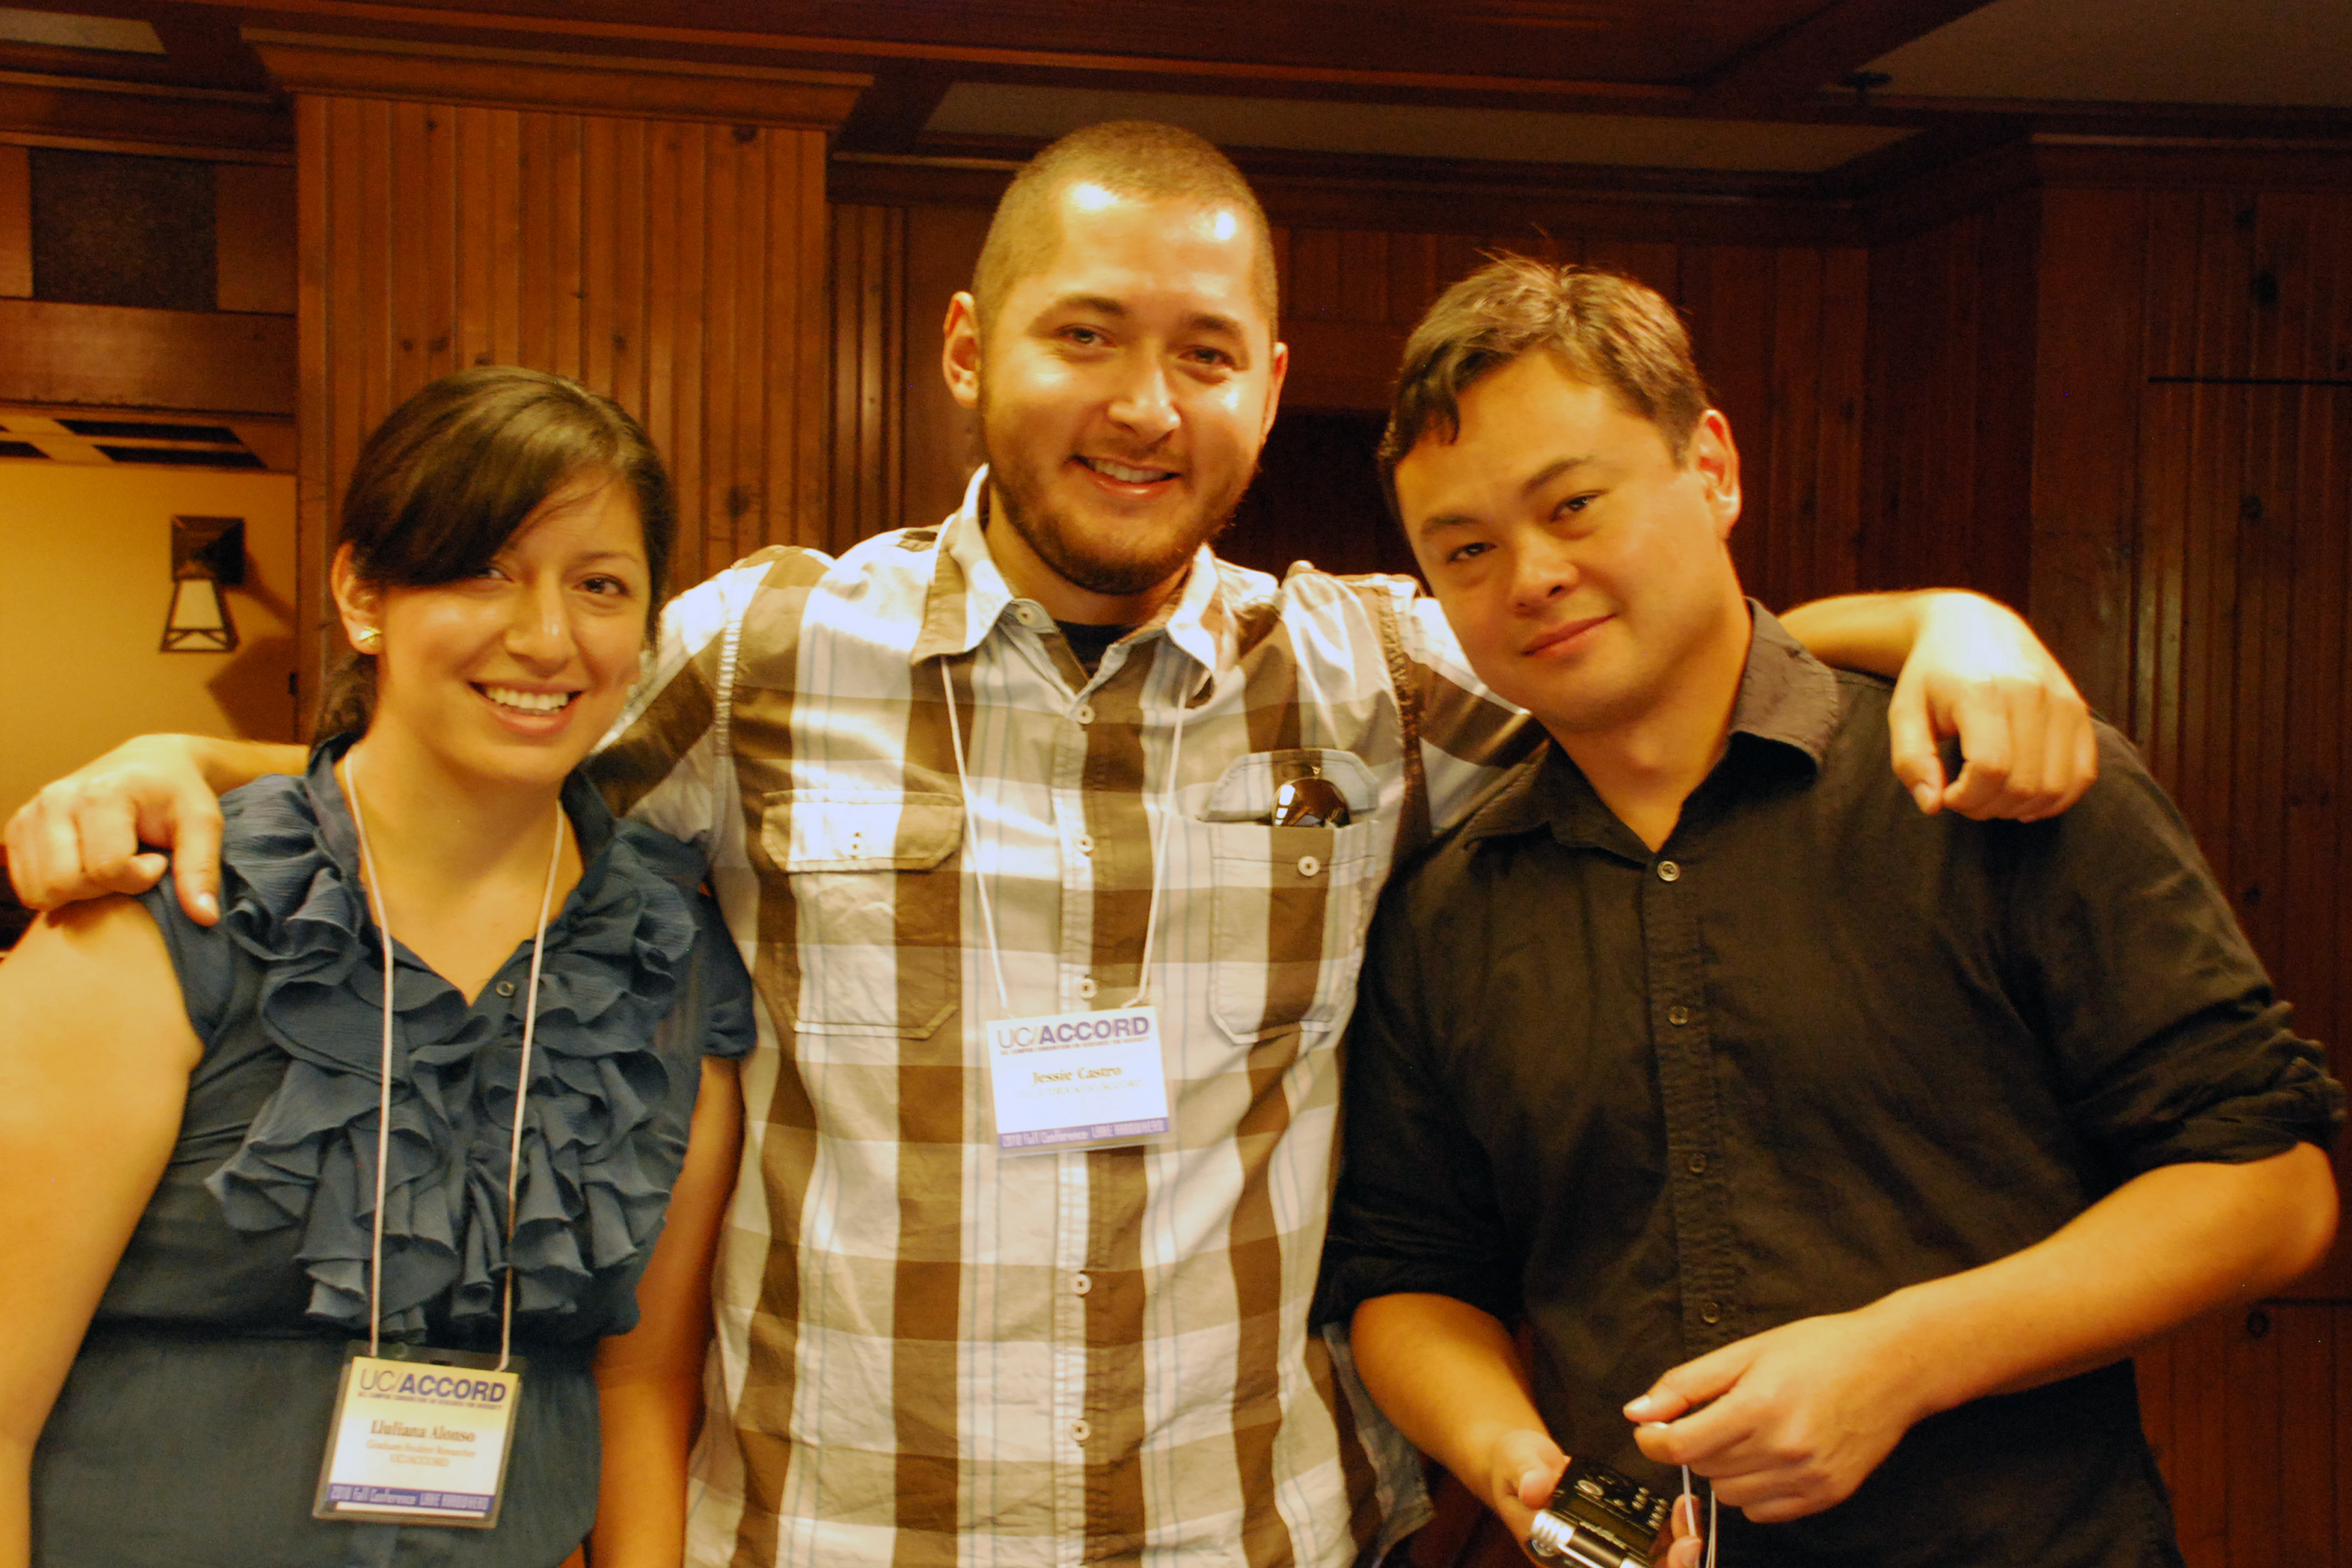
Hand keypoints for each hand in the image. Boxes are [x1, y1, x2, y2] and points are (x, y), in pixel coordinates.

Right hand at [4, 735, 225, 923]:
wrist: (149, 763)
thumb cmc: (178, 794)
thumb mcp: (203, 824)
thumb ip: (201, 869)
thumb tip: (205, 919)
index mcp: (101, 793)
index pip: (106, 869)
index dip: (139, 878)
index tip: (157, 861)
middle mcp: (56, 799)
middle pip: (64, 883)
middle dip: (103, 890)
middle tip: (130, 867)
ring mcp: (31, 814)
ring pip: (39, 890)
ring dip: (78, 892)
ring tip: (108, 865)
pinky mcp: (18, 828)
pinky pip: (25, 886)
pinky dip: (56, 889)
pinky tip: (85, 867)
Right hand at [1489, 1435, 1705, 1567]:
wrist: (1521, 1465)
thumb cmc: (1514, 1469)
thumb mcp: (1515, 1462)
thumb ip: (1525, 1474)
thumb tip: (1535, 1489)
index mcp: (1561, 1559)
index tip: (1674, 1551)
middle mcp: (1587, 1563)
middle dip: (1675, 1567)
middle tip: (1690, 1538)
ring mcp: (1606, 1555)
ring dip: (1681, 1553)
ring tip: (1687, 1514)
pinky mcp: (1620, 1539)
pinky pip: (1656, 1551)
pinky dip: (1676, 1537)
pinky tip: (1682, 1512)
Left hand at [1623, 1310, 1925, 1524]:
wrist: (1892, 1366)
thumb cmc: (1820, 1350)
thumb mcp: (1746, 1351)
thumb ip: (1686, 1385)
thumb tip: (1637, 1412)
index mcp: (1758, 1406)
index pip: (1680, 1446)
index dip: (1653, 1439)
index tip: (1651, 1430)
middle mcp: (1783, 1448)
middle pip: (1702, 1468)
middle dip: (1694, 1444)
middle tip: (1716, 1416)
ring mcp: (1808, 1477)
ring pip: (1729, 1495)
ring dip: (1724, 1469)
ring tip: (1748, 1433)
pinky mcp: (1827, 1494)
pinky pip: (1763, 1512)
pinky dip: (1754, 1490)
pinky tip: (1770, 1456)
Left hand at [1888, 593, 2095, 821]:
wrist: (1974, 625)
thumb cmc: (1933, 675)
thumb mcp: (1905, 712)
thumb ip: (1911, 761)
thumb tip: (1933, 806)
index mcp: (1982, 692)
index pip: (1989, 769)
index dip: (1967, 798)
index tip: (1948, 794)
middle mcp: (2031, 694)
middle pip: (2024, 784)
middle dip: (1990, 807)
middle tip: (1967, 797)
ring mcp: (2062, 701)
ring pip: (2056, 785)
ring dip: (2022, 808)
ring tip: (1993, 796)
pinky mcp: (2079, 709)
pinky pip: (2084, 773)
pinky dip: (2058, 798)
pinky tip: (2027, 798)